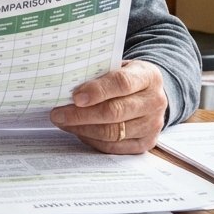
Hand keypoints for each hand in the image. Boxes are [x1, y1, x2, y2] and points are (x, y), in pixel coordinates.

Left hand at [48, 60, 168, 153]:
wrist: (150, 94)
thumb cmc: (126, 78)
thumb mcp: (117, 66)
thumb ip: (98, 73)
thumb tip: (64, 86)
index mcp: (148, 76)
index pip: (122, 83)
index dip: (97, 90)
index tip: (75, 97)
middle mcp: (155, 101)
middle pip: (115, 112)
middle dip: (82, 114)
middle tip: (58, 114)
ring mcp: (152, 125)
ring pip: (113, 132)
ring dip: (83, 129)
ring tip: (63, 122)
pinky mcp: (146, 143)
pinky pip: (114, 146)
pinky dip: (92, 140)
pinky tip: (78, 131)